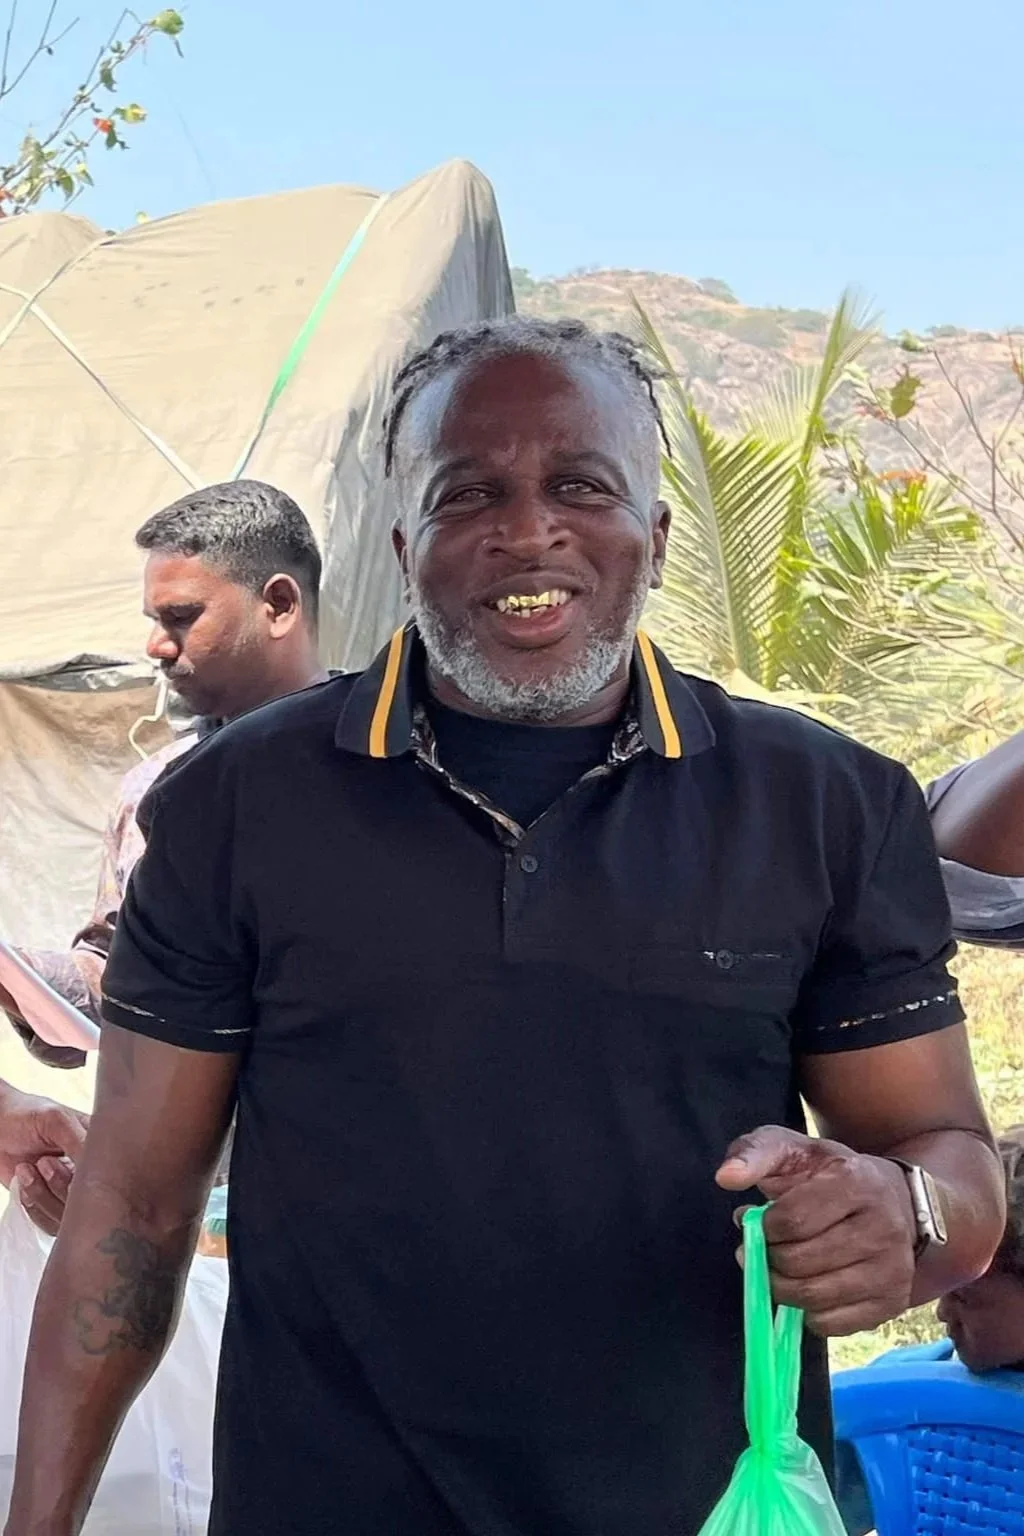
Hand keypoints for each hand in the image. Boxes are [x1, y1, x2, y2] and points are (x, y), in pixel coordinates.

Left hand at [0, 1082, 88, 1235]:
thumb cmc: (27, 1115)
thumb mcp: (57, 1121)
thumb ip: (80, 1142)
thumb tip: (99, 1168)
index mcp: (100, 1148)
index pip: (112, 1176)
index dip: (94, 1180)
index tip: (70, 1168)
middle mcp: (89, 1173)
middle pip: (90, 1202)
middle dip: (61, 1186)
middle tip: (44, 1162)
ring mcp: (69, 1192)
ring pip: (67, 1216)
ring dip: (43, 1195)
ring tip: (29, 1169)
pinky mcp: (49, 1205)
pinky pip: (47, 1223)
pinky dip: (32, 1206)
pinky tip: (24, 1181)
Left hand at [716, 1124, 917, 1336]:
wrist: (895, 1199)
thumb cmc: (830, 1174)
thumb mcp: (791, 1149)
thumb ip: (753, 1154)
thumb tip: (725, 1177)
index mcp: (856, 1182)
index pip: (793, 1220)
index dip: (765, 1228)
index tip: (760, 1224)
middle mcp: (883, 1227)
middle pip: (800, 1263)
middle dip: (768, 1260)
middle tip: (761, 1251)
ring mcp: (893, 1269)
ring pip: (814, 1298)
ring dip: (781, 1288)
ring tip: (779, 1268)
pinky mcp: (894, 1303)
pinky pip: (831, 1324)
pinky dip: (807, 1312)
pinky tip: (808, 1284)